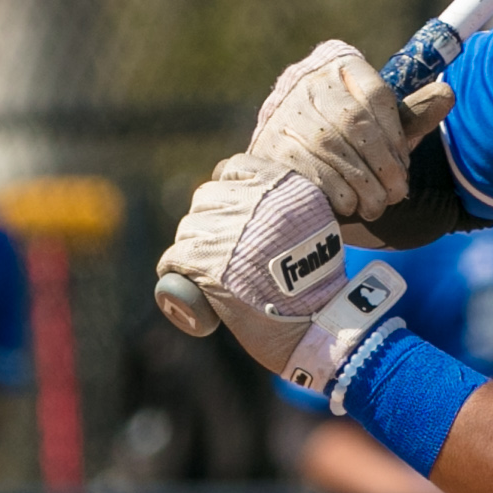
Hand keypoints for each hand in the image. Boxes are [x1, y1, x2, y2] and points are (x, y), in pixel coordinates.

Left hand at [158, 152, 338, 344]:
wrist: (317, 324)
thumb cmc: (318, 284)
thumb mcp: (315, 225)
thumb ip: (282, 207)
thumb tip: (243, 201)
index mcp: (284, 187)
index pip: (233, 168)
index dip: (225, 190)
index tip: (229, 212)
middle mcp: (255, 201)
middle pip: (206, 198)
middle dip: (209, 222)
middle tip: (221, 251)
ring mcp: (229, 230)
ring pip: (188, 229)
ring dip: (194, 248)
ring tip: (212, 272)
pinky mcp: (208, 261)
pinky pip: (174, 259)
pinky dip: (176, 273)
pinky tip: (188, 284)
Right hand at [254, 38, 447, 221]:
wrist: (290, 167)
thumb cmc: (346, 143)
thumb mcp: (379, 127)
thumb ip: (411, 116)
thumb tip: (447, 96)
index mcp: (339, 64)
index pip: (376, 94)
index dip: (397, 134)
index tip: (405, 163)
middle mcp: (307, 80)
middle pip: (354, 120)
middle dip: (382, 162)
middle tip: (397, 191)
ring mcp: (283, 112)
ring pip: (331, 145)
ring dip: (362, 181)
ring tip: (377, 204)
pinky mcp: (268, 146)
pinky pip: (308, 167)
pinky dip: (336, 190)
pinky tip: (350, 205)